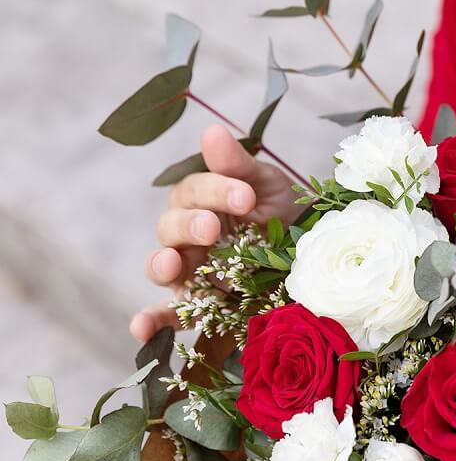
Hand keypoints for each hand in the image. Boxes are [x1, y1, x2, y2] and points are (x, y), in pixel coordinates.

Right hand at [129, 124, 299, 340]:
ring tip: (172, 263)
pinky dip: (152, 322)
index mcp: (200, 201)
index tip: (246, 196)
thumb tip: (211, 131)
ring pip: (162, 266)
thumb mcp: (267, 186)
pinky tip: (141, 330)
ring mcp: (189, 271)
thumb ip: (236, 165)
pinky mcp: (198, 305)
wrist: (309, 257)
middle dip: (191, 225)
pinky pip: (168, 314)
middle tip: (214, 228)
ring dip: (162, 265)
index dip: (216, 191)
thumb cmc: (282, 213)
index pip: (194, 192)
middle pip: (171, 227)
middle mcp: (187, 236)